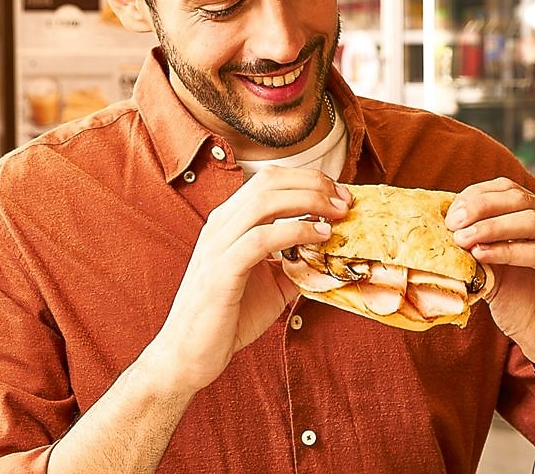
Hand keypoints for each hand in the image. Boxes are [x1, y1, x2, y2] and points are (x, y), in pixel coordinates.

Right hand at [147, 166, 350, 393]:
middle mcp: (220, 226)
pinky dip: (294, 231)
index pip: (269, 180)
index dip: (308, 179)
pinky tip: (318, 237)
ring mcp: (217, 246)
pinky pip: (260, 239)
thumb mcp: (270, 284)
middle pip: (269, 182)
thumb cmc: (227, 319)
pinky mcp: (221, 271)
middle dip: (313, 184)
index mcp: (228, 222)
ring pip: (264, 202)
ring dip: (308, 201)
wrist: (189, 355)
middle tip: (345, 200)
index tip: (339, 193)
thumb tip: (329, 254)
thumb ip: (294, 263)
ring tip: (337, 214)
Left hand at [447, 177, 534, 379]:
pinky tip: (483, 255)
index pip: (508, 190)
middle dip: (480, 209)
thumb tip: (447, 229)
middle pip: (519, 199)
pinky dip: (509, 251)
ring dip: (491, 228)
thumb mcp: (494, 274)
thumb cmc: (528, 311)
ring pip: (530, 221)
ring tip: (463, 239)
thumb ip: (478, 249)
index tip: (448, 215)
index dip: (476, 197)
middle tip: (453, 224)